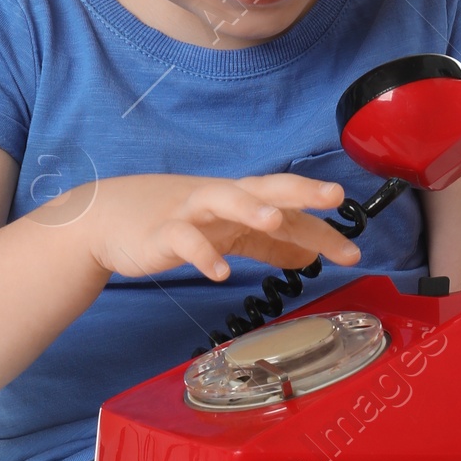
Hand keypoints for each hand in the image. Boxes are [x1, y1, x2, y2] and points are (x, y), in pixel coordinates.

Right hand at [73, 172, 363, 283]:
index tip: (353, 252)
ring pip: (223, 200)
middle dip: (300, 190)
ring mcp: (190, 212)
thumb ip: (267, 244)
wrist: (107, 218)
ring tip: (277, 220)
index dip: (321, 228)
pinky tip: (220, 273)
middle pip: (265, 187)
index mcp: (240, 199)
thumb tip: (307, 256)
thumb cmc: (172, 221)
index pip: (289, 209)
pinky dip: (203, 255)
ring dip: (250, 207)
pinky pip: (185, 241)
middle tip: (334, 197)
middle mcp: (221, 199)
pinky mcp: (162, 233)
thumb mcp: (228, 231)